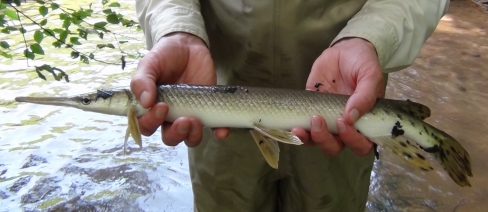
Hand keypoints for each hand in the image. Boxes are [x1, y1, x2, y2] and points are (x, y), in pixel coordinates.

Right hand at [130, 32, 228, 146]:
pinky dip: (218, 131)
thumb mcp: (150, 64)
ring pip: (189, 138)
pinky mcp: (208, 110)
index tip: (162, 107)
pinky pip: (214, 127)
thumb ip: (142, 81)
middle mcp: (170, 116)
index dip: (152, 123)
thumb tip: (145, 102)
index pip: (147, 126)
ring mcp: (190, 114)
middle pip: (170, 137)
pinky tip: (221, 131)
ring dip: (193, 136)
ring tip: (196, 121)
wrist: (188, 46)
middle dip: (176, 134)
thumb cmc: (165, 56)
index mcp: (151, 108)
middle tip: (184, 120)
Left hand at [293, 38, 385, 155]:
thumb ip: (365, 95)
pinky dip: (296, 131)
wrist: (345, 49)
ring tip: (299, 128)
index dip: (352, 140)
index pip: (361, 144)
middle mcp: (346, 126)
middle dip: (325, 140)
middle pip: (336, 147)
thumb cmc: (363, 64)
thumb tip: (351, 116)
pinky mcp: (309, 110)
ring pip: (317, 141)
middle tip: (319, 120)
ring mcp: (326, 120)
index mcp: (365, 122)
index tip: (343, 122)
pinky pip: (303, 127)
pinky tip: (291, 127)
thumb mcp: (370, 75)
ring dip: (309, 139)